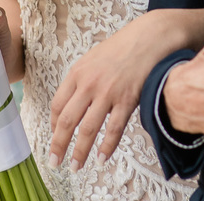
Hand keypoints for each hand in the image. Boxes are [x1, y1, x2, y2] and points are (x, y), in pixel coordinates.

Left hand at [47, 9, 203, 169]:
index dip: (53, 125)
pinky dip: (106, 146)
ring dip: (79, 152)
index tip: (55, 137)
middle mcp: (89, 84)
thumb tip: (72, 102)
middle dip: (58, 145)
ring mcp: (108, 93)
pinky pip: (114, 129)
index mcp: (78, 72)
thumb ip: (81, 79)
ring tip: (76, 166)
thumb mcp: (93, 58)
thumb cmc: (123, 47)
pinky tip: (101, 158)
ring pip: (88, 129)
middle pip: (67, 121)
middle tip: (55, 161)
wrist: (150, 37)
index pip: (57, 105)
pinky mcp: (127, 99)